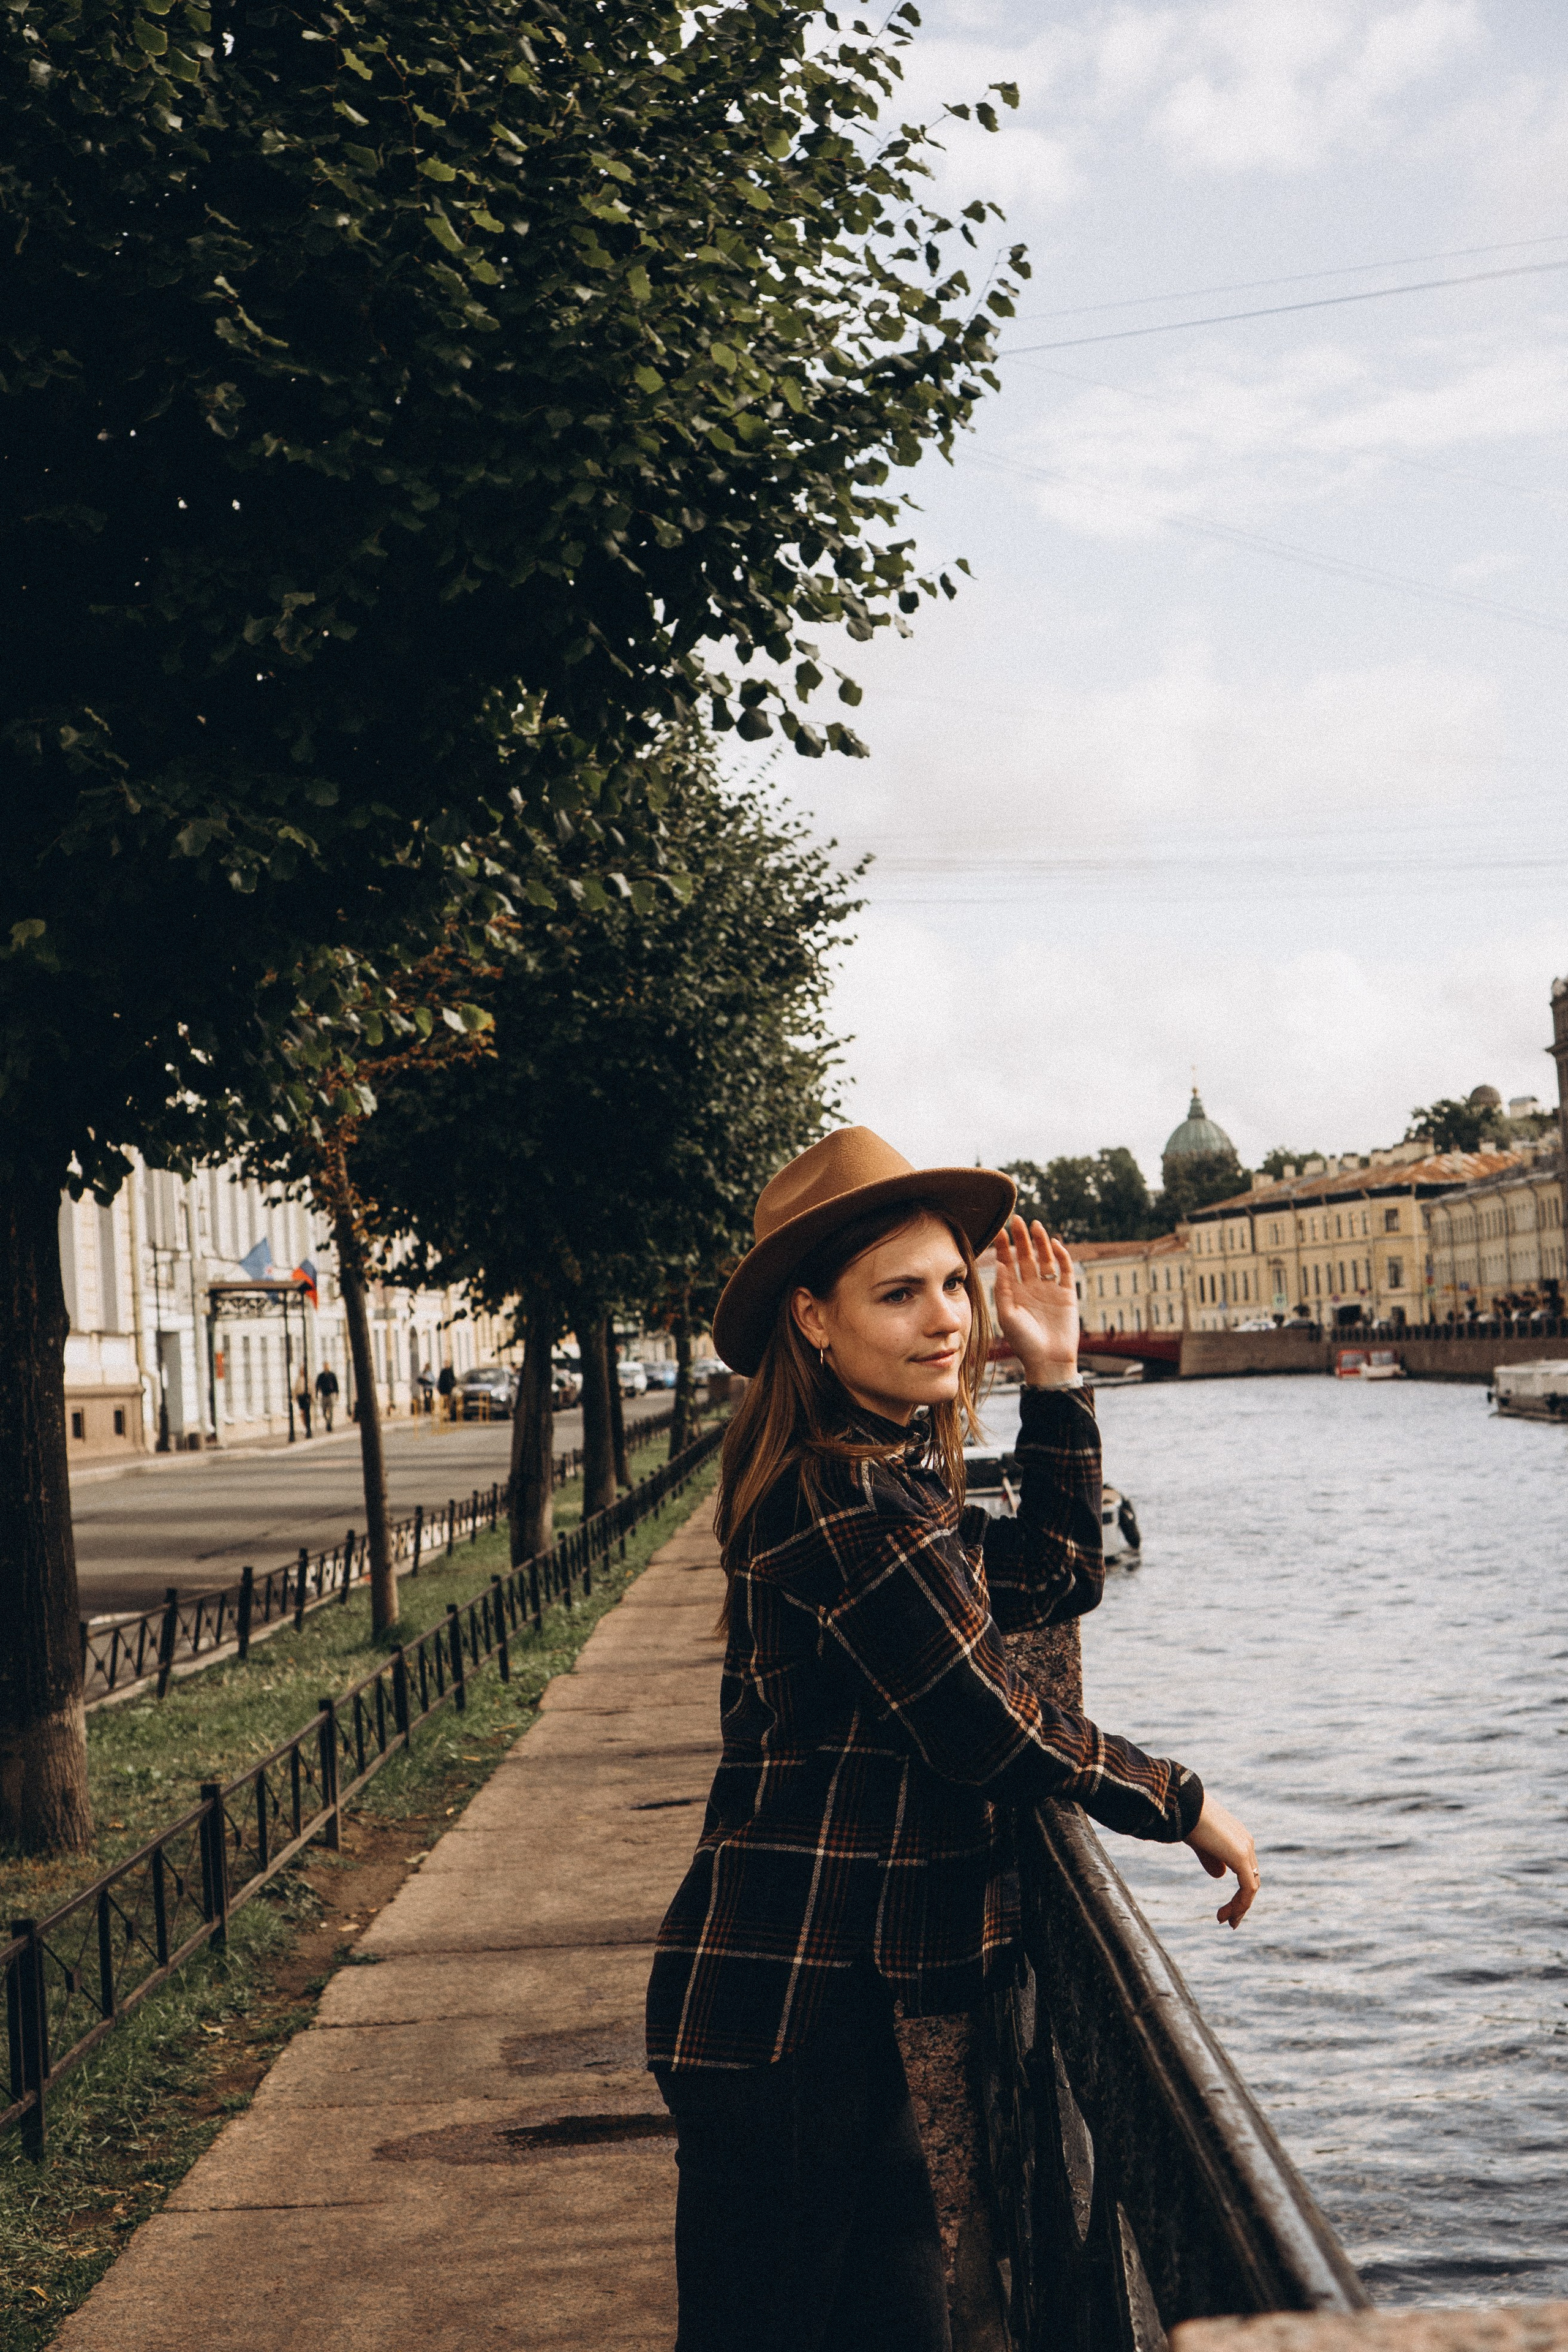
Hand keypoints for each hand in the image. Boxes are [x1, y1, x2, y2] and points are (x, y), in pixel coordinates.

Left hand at [992, 1216, 1077, 1380]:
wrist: (1048, 1360)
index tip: (999, 1230)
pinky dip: (1061, 1257)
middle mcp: (1031, 1287)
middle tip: (1016, 1219)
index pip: (1008, 1263)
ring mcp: (1050, 1289)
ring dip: (1041, 1243)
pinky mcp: (1067, 1294)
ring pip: (1045, 1259)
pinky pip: (1065, 1271)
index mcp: (1015, 1292)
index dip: (1004, 1247)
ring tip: (1034, 1225)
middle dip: (1021, 1239)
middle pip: (1026, 1256)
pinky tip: (1054, 1245)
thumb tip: (1000, 1264)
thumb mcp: (1007, 1316)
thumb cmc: (1023, 1342)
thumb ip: (1003, 1290)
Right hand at [1184, 1795, 1259, 1927]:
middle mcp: (1246, 1843)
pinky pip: (1247, 1888)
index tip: (1226, 1907)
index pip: (1246, 1871)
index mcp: (1239, 1838)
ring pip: (1251, 1887)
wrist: (1185, 1804)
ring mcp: (1245, 1849)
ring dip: (1240, 1907)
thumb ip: (1211, 1859)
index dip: (1239, 1891)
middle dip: (1241, 1902)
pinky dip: (1240, 1904)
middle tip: (1229, 1921)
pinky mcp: (1240, 1856)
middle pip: (1252, 1880)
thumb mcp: (1201, 1843)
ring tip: (1226, 1921)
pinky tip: (1227, 1914)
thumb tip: (1220, 1875)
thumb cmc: (1188, 1819)